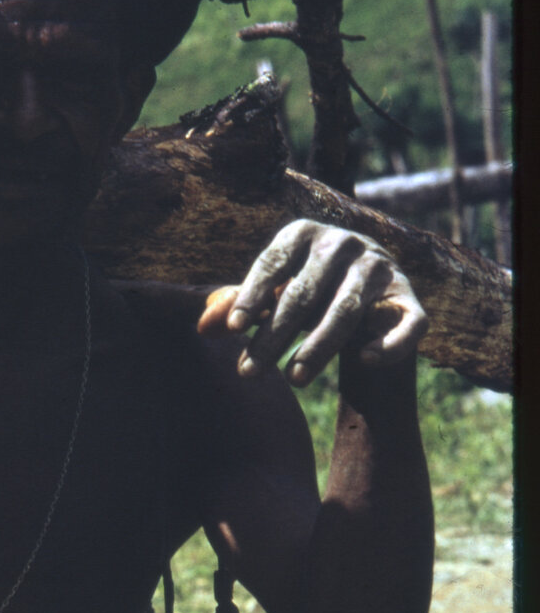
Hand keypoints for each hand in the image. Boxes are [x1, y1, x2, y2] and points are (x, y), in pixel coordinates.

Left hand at [198, 219, 427, 385]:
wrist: (367, 296)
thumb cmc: (305, 292)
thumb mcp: (270, 295)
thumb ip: (236, 307)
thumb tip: (202, 328)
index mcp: (304, 233)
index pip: (272, 263)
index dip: (251, 295)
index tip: (233, 330)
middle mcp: (345, 243)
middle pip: (304, 292)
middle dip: (274, 336)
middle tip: (248, 373)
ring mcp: (381, 268)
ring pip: (347, 310)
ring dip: (318, 347)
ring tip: (293, 379)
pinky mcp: (409, 299)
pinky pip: (406, 323)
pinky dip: (388, 343)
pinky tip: (364, 362)